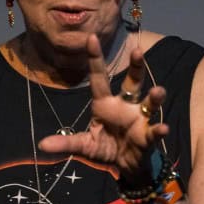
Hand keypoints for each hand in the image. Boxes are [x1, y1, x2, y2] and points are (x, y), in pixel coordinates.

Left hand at [37, 33, 168, 178]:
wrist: (123, 166)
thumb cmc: (104, 148)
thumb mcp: (83, 146)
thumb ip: (65, 144)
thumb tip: (41, 145)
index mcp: (105, 103)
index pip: (99, 77)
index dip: (95, 58)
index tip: (91, 37)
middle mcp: (124, 105)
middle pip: (132, 81)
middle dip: (136, 67)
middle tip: (138, 51)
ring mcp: (138, 119)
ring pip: (148, 102)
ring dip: (154, 97)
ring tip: (158, 91)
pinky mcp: (147, 136)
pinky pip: (154, 131)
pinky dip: (158, 130)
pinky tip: (162, 128)